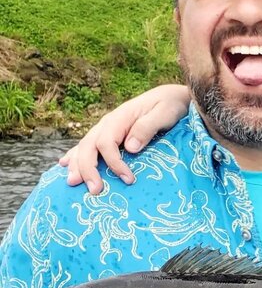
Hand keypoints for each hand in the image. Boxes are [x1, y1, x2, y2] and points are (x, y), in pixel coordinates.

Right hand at [59, 84, 190, 194]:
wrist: (170, 97)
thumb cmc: (170, 105)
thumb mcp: (164, 113)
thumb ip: (147, 127)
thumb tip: (130, 147)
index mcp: (120, 118)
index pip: (107, 142)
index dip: (114, 162)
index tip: (128, 179)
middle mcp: (108, 123)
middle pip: (89, 146)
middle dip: (88, 169)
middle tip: (94, 191)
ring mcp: (106, 129)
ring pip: (84, 147)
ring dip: (77, 165)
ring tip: (73, 183)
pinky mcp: (108, 134)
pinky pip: (87, 145)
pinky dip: (75, 155)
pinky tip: (65, 164)